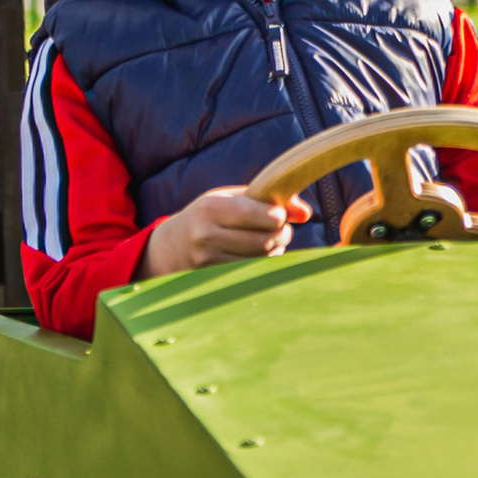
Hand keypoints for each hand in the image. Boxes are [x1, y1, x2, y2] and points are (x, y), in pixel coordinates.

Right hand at [143, 186, 309, 274]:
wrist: (171, 247)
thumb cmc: (208, 216)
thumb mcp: (230, 199)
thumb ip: (268, 199)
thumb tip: (306, 212)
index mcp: (210, 208)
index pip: (259, 215)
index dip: (279, 216)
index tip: (280, 214)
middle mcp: (207, 236)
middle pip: (264, 241)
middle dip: (282, 233)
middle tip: (282, 229)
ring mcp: (209, 261)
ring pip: (262, 259)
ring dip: (276, 249)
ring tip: (270, 240)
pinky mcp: (214, 278)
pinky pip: (253, 272)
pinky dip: (264, 262)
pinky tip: (259, 254)